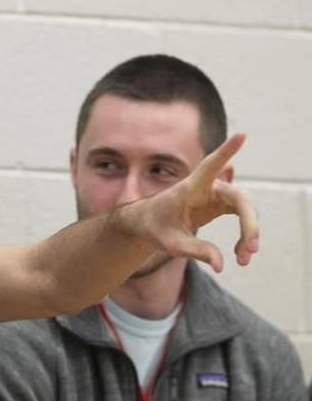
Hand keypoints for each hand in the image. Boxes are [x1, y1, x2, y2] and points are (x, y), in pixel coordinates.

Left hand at [120, 132, 258, 272]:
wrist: (149, 223)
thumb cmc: (156, 228)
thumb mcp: (172, 244)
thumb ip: (196, 251)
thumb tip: (221, 265)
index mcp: (191, 188)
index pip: (211, 166)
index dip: (226, 151)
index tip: (242, 135)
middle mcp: (208, 187)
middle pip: (240, 199)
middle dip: (249, 224)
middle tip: (251, 249)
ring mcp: (218, 194)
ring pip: (246, 209)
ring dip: (249, 234)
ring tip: (244, 260)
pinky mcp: (222, 203)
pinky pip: (242, 216)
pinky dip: (244, 235)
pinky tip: (239, 253)